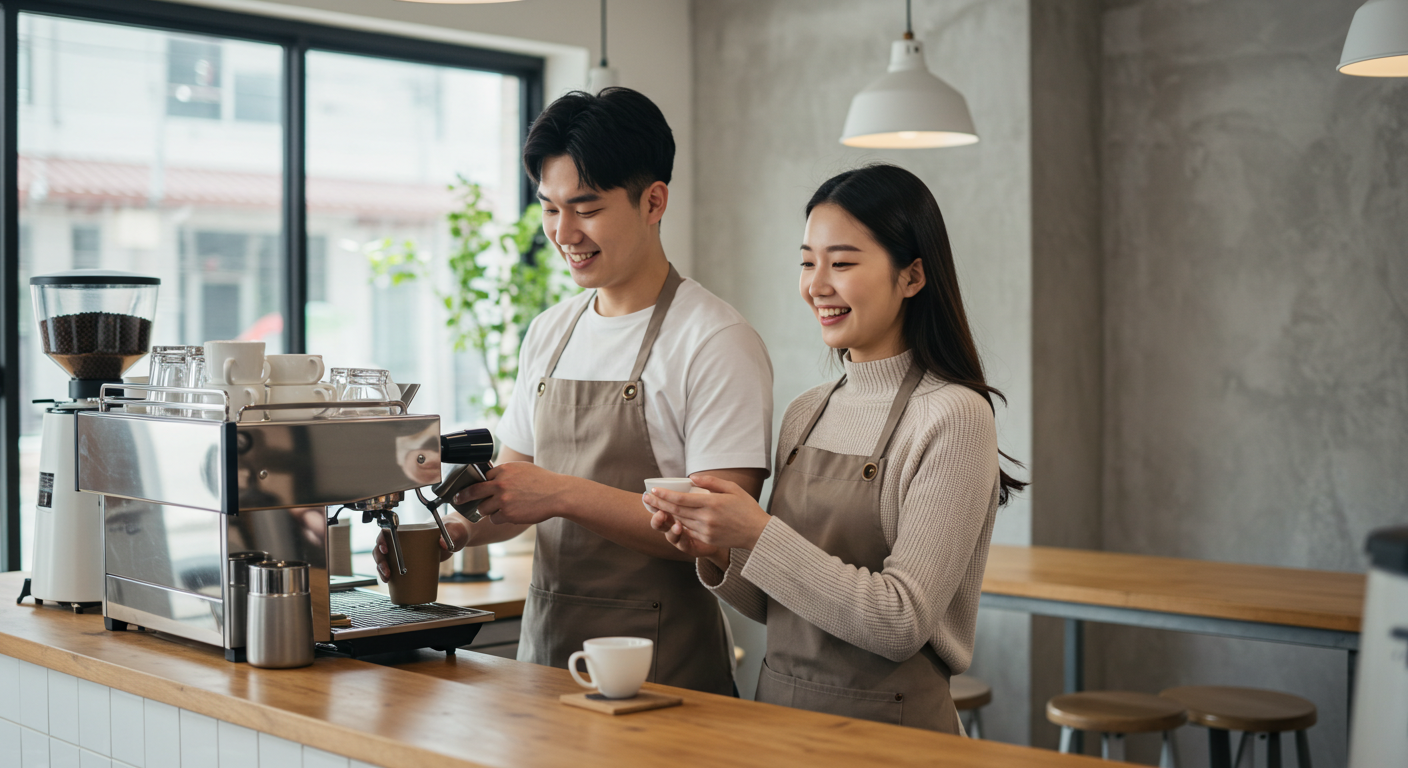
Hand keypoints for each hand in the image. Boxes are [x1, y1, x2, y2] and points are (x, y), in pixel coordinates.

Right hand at [373, 515, 468, 581]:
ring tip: (388, 579)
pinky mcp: (408, 561)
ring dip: (381, 569)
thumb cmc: (454, 530)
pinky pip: (394, 567)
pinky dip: (388, 574)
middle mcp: (403, 539)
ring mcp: (404, 550)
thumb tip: (442, 543)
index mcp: (410, 529)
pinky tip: (389, 582)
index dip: (382, 540)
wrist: (457, 537)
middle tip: (387, 571)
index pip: (387, 531)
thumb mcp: (454, 531)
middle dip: (380, 560)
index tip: (385, 549)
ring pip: (385, 558)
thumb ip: (451, 535)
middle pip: (382, 548)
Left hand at [458, 461, 573, 526]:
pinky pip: (494, 519)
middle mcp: (500, 484)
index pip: (481, 477)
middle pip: (473, 492)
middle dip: (463, 497)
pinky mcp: (508, 514)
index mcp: (503, 470)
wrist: (557, 494)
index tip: (467, 488)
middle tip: (457, 499)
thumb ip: (505, 472)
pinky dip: (499, 518)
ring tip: (499, 508)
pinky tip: (511, 513)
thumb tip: (489, 477)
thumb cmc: (541, 480)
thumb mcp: (522, 468)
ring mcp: (503, 500)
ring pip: (483, 508)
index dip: (476, 483)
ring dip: (487, 510)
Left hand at [642, 474, 769, 551]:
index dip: (665, 495)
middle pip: (676, 510)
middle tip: (646, 498)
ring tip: (653, 506)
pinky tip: (669, 517)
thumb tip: (692, 478)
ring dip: (665, 513)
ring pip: (679, 520)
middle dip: (659, 503)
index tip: (654, 490)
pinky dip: (677, 523)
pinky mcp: (707, 539)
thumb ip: (711, 482)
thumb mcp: (733, 488)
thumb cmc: (747, 507)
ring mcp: (705, 530)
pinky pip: (688, 529)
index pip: (681, 499)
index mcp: (712, 503)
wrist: (757, 533)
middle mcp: (706, 518)